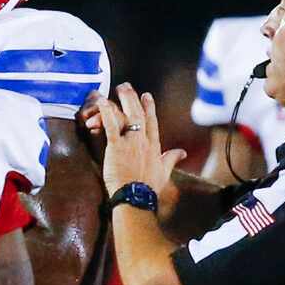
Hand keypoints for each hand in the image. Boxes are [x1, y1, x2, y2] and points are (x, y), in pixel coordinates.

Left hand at [88, 83, 178, 200]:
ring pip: (128, 116)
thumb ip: (171, 159)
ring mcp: (131, 143)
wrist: (137, 197)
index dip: (149, 108)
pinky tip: (102, 102)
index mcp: (154, 147)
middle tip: (127, 86)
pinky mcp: (117, 147)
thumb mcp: (164, 172)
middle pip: (140, 115)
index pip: (152, 122)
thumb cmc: (149, 188)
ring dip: (122, 101)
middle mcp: (144, 141)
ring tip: (117, 89)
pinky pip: (112, 126)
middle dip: (133, 99)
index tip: (147, 96)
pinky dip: (107, 113)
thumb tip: (182, 152)